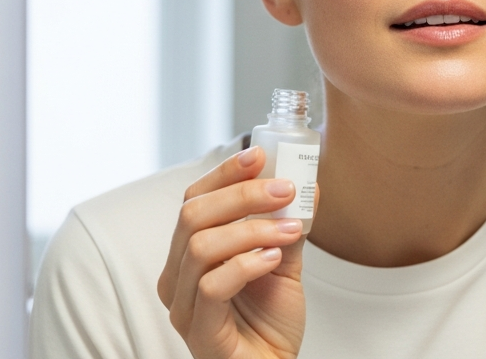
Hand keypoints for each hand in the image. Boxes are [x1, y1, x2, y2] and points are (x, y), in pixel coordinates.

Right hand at [156, 147, 309, 358]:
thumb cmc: (269, 320)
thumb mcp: (283, 262)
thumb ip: (288, 225)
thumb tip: (307, 183)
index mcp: (190, 254)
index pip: (194, 200)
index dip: (224, 173)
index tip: (259, 154)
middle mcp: (178, 277)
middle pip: (192, 216)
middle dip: (243, 194)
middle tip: (286, 189)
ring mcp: (184, 305)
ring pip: (201, 246)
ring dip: (253, 228)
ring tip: (289, 229)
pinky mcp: (199, 331)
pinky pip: (213, 286)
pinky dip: (247, 264)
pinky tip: (274, 259)